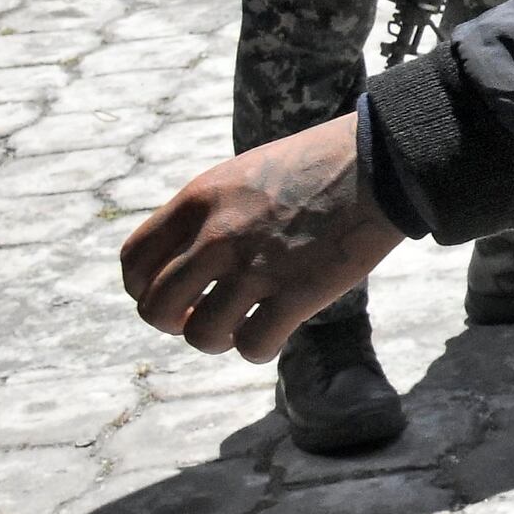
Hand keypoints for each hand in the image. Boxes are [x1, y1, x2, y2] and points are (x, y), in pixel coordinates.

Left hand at [119, 116, 403, 359]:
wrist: (379, 163)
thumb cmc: (319, 164)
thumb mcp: (244, 174)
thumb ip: (210, 213)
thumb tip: (191, 257)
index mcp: (198, 201)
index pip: (134, 261)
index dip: (144, 289)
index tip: (173, 294)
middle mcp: (215, 237)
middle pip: (157, 308)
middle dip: (176, 323)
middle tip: (203, 317)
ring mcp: (254, 267)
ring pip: (201, 335)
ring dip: (218, 340)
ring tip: (240, 328)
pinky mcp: (295, 294)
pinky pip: (252, 346)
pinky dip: (258, 349)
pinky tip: (274, 335)